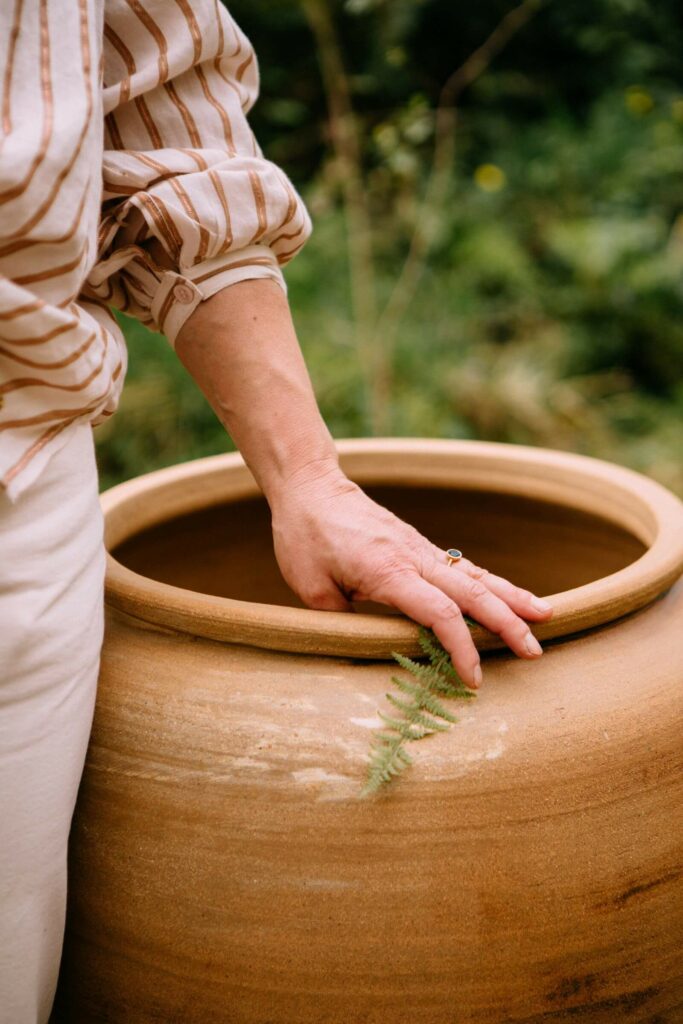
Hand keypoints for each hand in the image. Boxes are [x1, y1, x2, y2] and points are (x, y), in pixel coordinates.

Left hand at [268, 461, 553, 689]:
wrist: (311, 487)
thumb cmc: (305, 538)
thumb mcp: (313, 590)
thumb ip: (345, 621)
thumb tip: (370, 647)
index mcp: (389, 571)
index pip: (440, 614)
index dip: (462, 648)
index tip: (475, 679)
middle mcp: (414, 557)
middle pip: (473, 593)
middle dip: (508, 624)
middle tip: (536, 652)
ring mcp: (421, 549)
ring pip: (477, 576)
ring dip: (513, 597)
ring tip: (547, 616)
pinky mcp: (420, 546)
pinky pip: (464, 568)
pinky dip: (493, 584)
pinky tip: (510, 596)